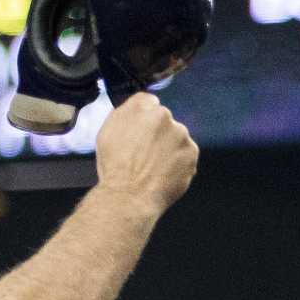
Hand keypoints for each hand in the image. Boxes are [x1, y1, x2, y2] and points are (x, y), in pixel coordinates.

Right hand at [94, 93, 198, 213]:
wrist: (130, 195)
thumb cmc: (115, 167)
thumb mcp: (107, 132)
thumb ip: (125, 114)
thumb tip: (138, 108)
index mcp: (141, 107)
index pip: (148, 103)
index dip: (144, 120)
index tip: (141, 133)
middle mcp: (164, 116)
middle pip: (165, 121)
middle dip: (158, 134)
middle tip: (146, 154)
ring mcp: (180, 134)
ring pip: (177, 138)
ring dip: (170, 148)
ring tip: (155, 167)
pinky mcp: (191, 152)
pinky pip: (187, 155)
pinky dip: (180, 163)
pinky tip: (165, 173)